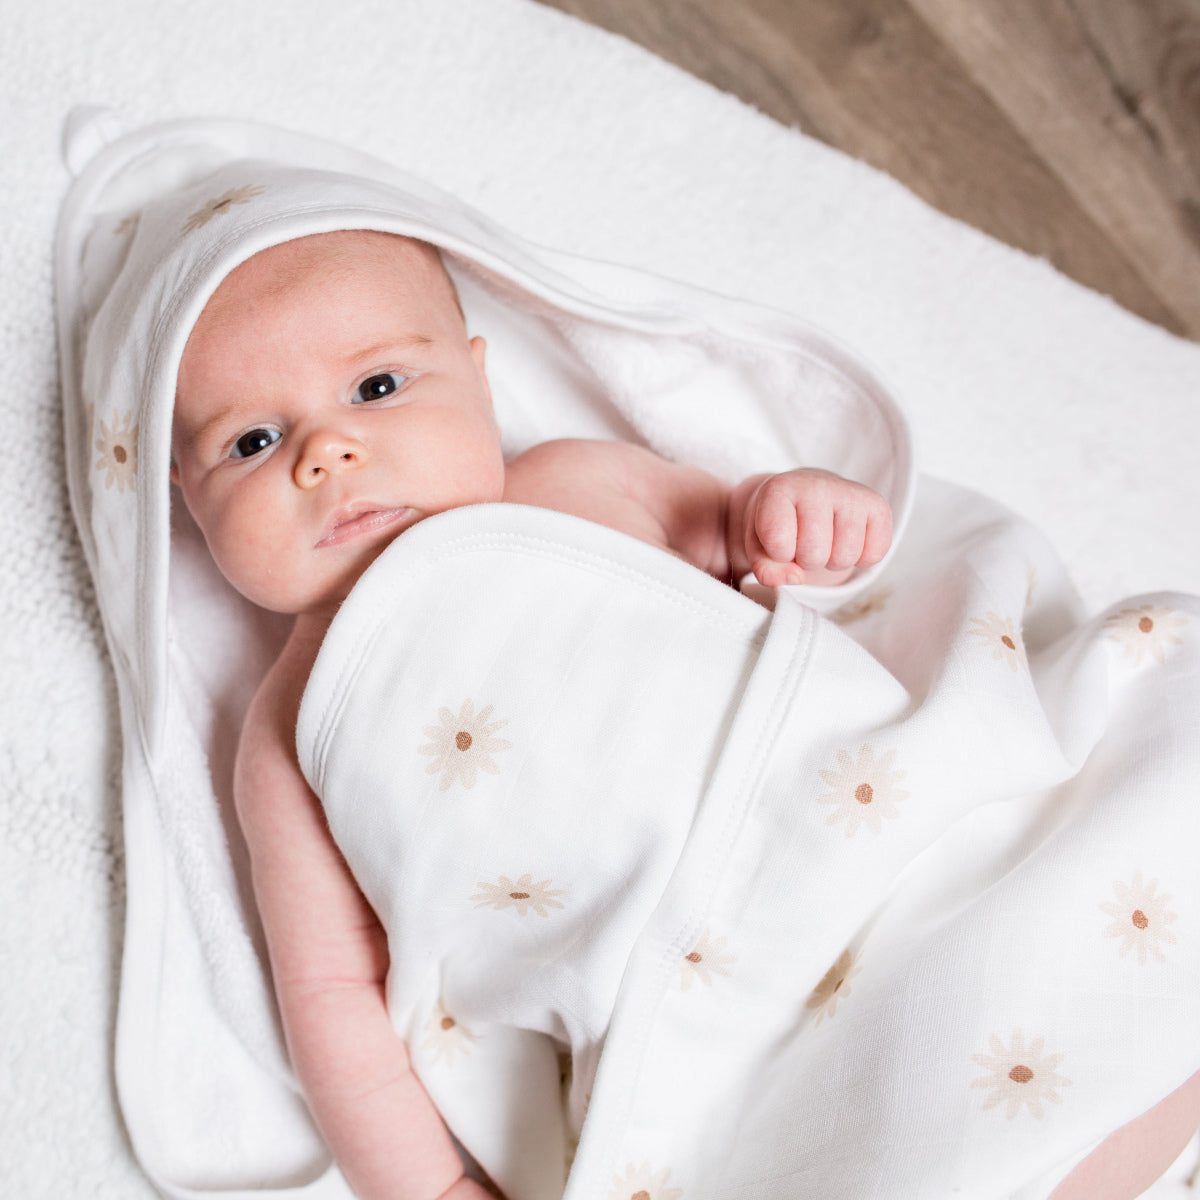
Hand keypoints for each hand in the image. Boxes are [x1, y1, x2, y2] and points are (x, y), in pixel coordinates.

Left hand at [736, 468, 891, 586]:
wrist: (804, 496)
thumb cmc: (779, 524)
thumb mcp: (758, 547)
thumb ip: (764, 569)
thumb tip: (796, 578)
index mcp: (779, 490)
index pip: (778, 543)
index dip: (778, 554)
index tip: (778, 538)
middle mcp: (817, 485)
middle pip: (814, 555)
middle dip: (807, 560)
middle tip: (804, 542)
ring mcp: (850, 492)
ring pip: (845, 558)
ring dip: (832, 561)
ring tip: (825, 540)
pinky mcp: (877, 505)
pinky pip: (874, 554)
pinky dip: (861, 559)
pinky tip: (846, 540)